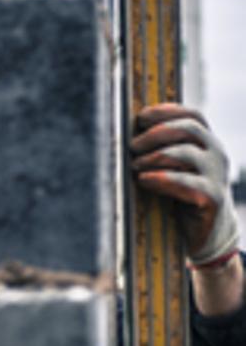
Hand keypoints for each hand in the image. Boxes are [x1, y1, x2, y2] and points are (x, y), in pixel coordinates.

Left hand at [130, 103, 239, 266]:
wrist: (209, 233)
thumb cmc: (183, 197)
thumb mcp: (176, 168)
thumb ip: (163, 149)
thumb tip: (128, 134)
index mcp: (207, 144)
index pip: (193, 116)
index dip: (167, 112)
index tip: (141, 117)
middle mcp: (216, 155)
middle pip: (188, 129)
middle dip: (155, 134)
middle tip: (132, 146)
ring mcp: (216, 176)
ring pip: (185, 153)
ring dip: (154, 156)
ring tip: (134, 165)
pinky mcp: (212, 198)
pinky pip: (186, 182)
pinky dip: (162, 178)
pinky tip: (144, 180)